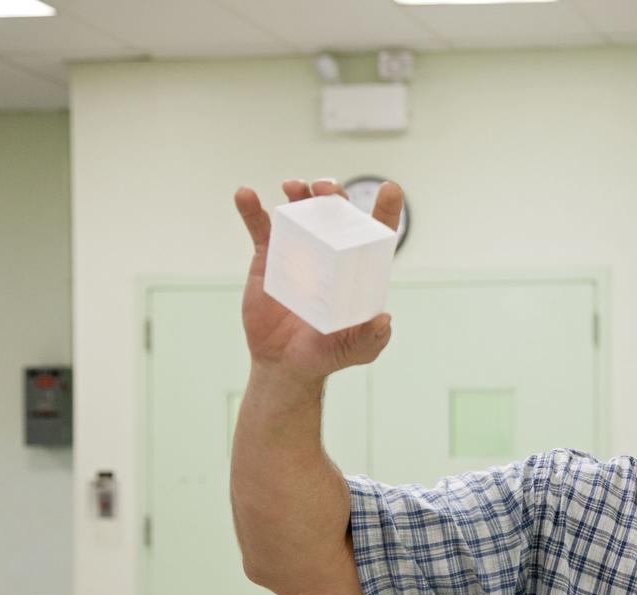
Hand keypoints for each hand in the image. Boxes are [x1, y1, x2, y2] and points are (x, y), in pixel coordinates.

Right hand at [233, 178, 404, 387]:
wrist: (285, 364)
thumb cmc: (327, 355)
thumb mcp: (356, 350)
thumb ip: (371, 337)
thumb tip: (383, 320)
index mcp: (356, 269)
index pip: (376, 235)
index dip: (385, 210)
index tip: (390, 189)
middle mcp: (331, 254)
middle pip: (336, 215)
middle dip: (333, 195)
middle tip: (324, 189)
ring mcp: (300, 252)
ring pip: (301, 213)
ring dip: (299, 194)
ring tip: (293, 187)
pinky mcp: (269, 258)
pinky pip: (260, 228)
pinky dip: (251, 209)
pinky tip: (245, 194)